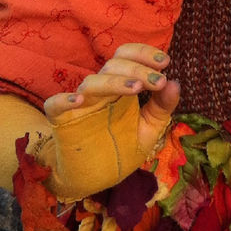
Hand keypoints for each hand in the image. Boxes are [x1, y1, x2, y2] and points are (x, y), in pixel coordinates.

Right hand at [45, 43, 179, 161]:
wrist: (96, 176)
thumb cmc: (122, 146)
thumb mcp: (149, 128)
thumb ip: (162, 107)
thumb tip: (175, 83)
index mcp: (121, 86)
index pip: (128, 57)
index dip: (144, 54)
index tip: (165, 62)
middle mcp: (101, 91)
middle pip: (113, 66)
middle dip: (137, 69)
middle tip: (159, 81)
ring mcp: (81, 105)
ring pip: (91, 82)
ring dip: (114, 82)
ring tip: (136, 89)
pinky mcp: (62, 121)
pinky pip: (55, 105)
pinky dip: (64, 99)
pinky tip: (79, 101)